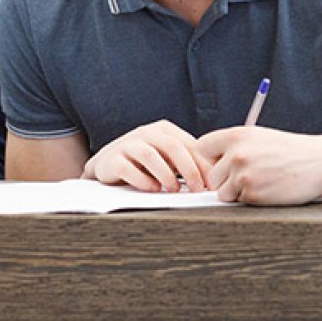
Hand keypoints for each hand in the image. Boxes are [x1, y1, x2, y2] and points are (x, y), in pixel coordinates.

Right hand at [82, 120, 211, 192]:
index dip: (203, 164)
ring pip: (150, 155)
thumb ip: (187, 163)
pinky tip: (152, 189)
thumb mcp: (167, 159)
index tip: (212, 183)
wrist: (107, 165)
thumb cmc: (143, 164)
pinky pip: (128, 168)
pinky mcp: (113, 160)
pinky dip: (142, 180)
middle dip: (189, 169)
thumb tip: (214, 179)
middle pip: (172, 147)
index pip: (189, 144)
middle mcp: (146, 133)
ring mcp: (128, 145)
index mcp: (163, 130)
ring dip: (166, 174)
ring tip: (174, 190)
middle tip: (198, 189)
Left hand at [197, 126, 321, 204]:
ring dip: (236, 192)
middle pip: (210, 176)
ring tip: (260, 181)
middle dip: (224, 180)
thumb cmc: (290, 151)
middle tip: (248, 176)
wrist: (320, 162)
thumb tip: (207, 164)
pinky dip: (251, 200)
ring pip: (222, 193)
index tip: (219, 164)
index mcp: (236, 135)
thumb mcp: (259, 137)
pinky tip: (268, 189)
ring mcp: (243, 175)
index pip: (201, 148)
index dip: (209, 159)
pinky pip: (239, 203)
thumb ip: (233, 147)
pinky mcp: (252, 194)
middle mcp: (236, 154)